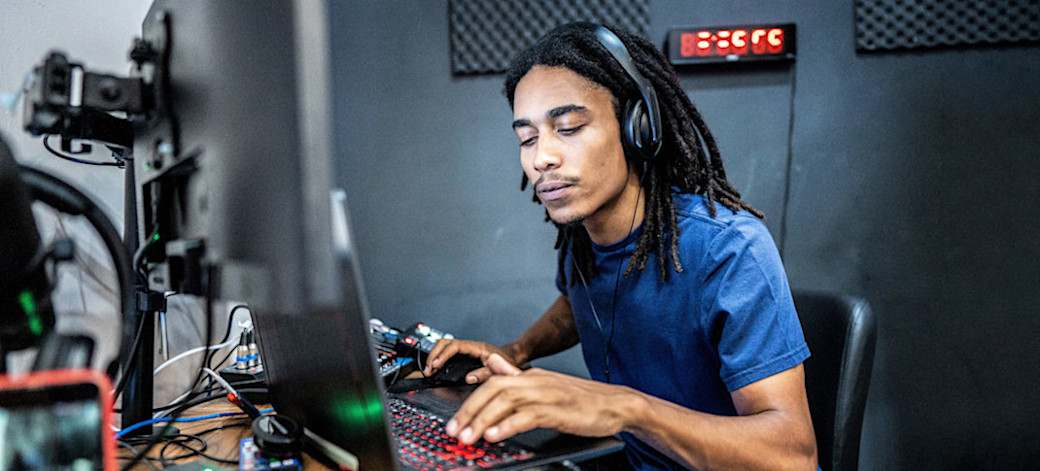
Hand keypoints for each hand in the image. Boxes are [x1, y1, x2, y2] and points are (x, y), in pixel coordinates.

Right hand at [423, 339, 520, 383]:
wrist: (513, 356)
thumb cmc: (507, 361)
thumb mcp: (498, 369)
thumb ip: (484, 374)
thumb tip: (468, 378)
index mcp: (476, 347)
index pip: (454, 346)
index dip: (443, 355)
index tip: (435, 365)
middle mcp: (469, 346)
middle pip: (444, 343)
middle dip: (433, 355)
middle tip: (427, 370)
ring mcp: (466, 349)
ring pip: (444, 346)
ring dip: (434, 356)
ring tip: (428, 370)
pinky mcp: (464, 354)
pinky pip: (447, 352)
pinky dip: (439, 359)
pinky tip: (436, 369)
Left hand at [445, 354, 636, 444]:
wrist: (617, 403)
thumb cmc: (581, 399)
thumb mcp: (545, 383)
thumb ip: (516, 375)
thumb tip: (492, 363)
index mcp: (531, 377)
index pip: (491, 384)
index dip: (470, 402)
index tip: (455, 422)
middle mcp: (537, 381)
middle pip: (494, 390)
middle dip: (470, 411)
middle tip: (454, 431)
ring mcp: (549, 394)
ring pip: (507, 400)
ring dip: (484, 419)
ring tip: (469, 437)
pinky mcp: (560, 410)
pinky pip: (529, 415)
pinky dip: (509, 424)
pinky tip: (496, 435)